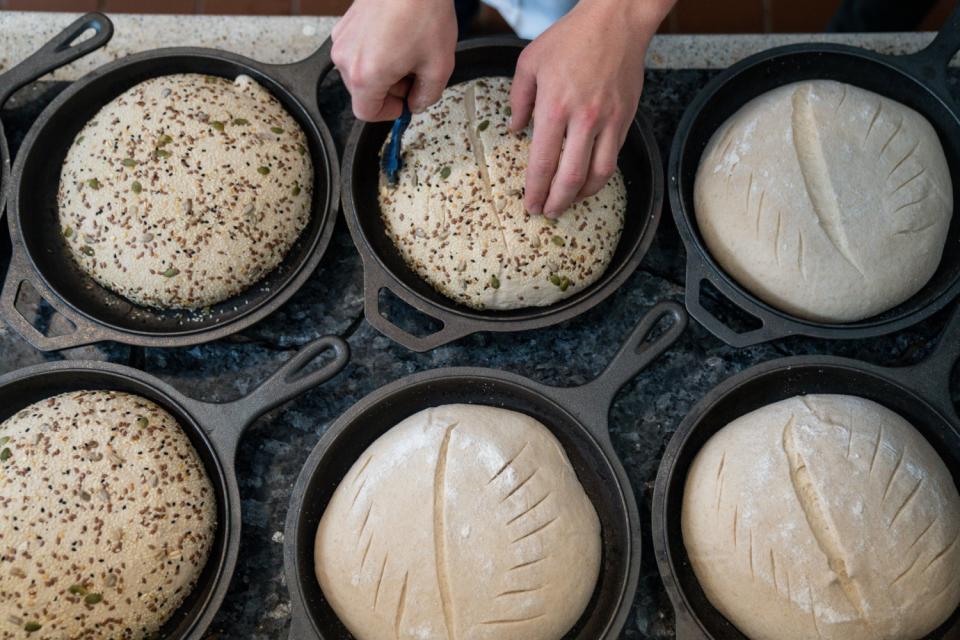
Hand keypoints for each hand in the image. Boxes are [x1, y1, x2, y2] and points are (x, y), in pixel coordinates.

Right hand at [331, 0, 457, 120]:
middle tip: (414, 72)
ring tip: (408, 51)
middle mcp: (346, 58)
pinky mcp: (345, 24)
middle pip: (364, 91)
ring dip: (384, 70)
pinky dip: (377, 52)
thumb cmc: (423, 12)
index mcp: (366, 76)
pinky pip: (359, 51)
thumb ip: (427, 96)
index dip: (388, 113)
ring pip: (361, 71)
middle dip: (390, 89)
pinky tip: (398, 37)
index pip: (366, 113)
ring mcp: (343, 39)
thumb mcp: (438, 66)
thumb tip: (418, 103)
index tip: (403, 104)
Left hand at [510, 0, 673, 217]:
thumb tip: (514, 129)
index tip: (530, 205)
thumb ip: (519, 100)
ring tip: (568, 202)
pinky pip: (613, 157)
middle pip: (571, 178)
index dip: (535, 190)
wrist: (616, 21)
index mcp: (555, 107)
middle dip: (557, 202)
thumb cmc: (571, 38)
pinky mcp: (625, 119)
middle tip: (548, 213)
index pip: (543, 163)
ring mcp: (609, 121)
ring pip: (598, 174)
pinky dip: (600, 175)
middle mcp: (584, 119)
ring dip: (582, 196)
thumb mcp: (530, 62)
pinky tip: (587, 179)